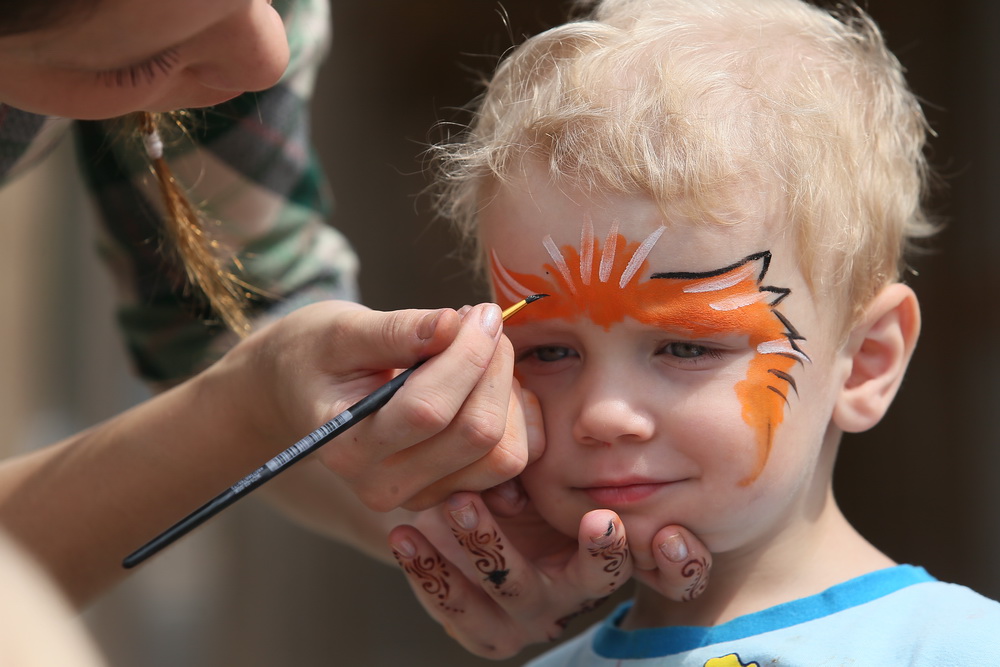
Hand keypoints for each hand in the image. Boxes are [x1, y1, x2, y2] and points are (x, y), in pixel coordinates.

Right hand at [231, 300, 543, 510]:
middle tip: (483, 322)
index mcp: (348, 448)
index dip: (468, 354)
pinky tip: (493, 382)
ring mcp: (421, 497)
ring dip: (510, 394)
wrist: (299, 395)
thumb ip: (397, 330)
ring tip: (485, 352)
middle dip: (494, 367)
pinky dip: (518, 418)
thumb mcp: (341, 331)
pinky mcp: (450, 493)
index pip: (430, 410)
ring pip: (505, 455)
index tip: (480, 310)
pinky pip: (512, 463)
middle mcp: (384, 486)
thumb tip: (455, 323)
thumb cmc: (316, 356)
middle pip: (477, 435)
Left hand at [387, 489, 711, 658]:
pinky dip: (429, 571)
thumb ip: (540, 458)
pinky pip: (458, 611)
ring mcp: (530, 617)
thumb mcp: (536, 468)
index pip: (668, 571)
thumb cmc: (512, 485)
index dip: (679, 563)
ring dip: (490, 545)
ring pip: (518, 591)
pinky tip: (408, 537)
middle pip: (596, 579)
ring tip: (458, 504)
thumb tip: (527, 448)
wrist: (455, 525)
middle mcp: (576, 590)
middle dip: (599, 550)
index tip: (671, 534)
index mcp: (606, 550)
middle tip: (599, 518)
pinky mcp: (485, 632)